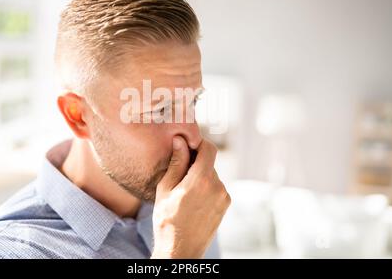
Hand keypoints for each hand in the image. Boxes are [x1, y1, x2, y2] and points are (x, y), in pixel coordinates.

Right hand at [151, 136, 230, 258]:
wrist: (180, 251)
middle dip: (195, 162)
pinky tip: (193, 200)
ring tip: (184, 192)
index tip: (187, 145)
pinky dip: (206, 187)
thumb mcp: (166, 189)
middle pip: (209, 162)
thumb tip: (180, 140)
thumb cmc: (167, 221)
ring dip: (200, 175)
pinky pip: (216, 186)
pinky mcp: (225, 204)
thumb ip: (176, 163)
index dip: (198, 143)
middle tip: (179, 173)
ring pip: (212, 174)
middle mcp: (217, 186)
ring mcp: (224, 196)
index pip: (209, 148)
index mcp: (201, 180)